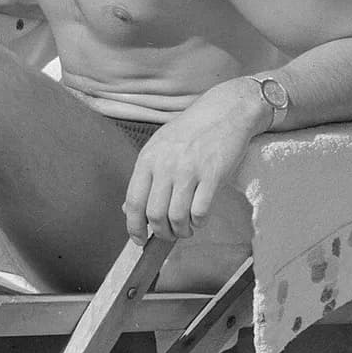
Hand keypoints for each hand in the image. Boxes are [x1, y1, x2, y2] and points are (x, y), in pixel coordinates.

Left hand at [122, 80, 267, 241]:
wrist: (223, 113)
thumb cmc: (189, 132)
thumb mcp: (158, 148)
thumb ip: (144, 177)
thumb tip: (128, 209)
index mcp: (147, 159)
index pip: (133, 201)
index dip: (133, 226)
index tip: (137, 240)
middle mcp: (165, 165)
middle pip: (155, 214)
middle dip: (161, 233)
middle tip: (168, 235)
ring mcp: (189, 170)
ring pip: (177, 217)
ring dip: (181, 231)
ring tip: (185, 229)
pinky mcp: (212, 175)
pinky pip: (201, 211)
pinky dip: (199, 222)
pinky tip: (200, 218)